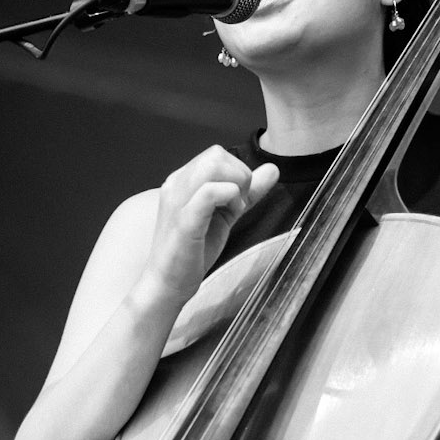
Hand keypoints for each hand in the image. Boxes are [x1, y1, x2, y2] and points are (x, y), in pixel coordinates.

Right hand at [142, 146, 278, 306]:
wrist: (166, 285)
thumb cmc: (190, 253)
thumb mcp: (225, 215)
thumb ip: (247, 192)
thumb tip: (272, 169)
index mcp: (182, 181)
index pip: (216, 155)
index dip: (237, 172)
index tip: (238, 201)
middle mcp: (176, 184)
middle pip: (216, 155)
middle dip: (239, 176)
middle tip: (239, 205)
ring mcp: (178, 200)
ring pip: (213, 165)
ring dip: (236, 185)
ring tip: (234, 210)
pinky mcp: (184, 220)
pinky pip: (211, 191)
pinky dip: (230, 197)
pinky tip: (230, 214)